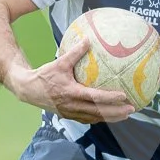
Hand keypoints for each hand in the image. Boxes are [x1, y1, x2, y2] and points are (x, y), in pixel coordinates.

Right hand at [10, 32, 134, 122]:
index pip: (95, 97)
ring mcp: (70, 113)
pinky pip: (88, 119)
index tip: (124, 96)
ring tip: (125, 115)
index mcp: (71, 93)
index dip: (110, 98)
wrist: (28, 90)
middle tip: (132, 109)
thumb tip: (88, 40)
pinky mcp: (69, 116)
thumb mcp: (59, 62)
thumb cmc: (44, 75)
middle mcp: (72, 106)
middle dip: (116, 112)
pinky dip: (100, 118)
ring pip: (95, 118)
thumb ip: (74, 52)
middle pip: (98, 112)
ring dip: (111, 117)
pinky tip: (110, 115)